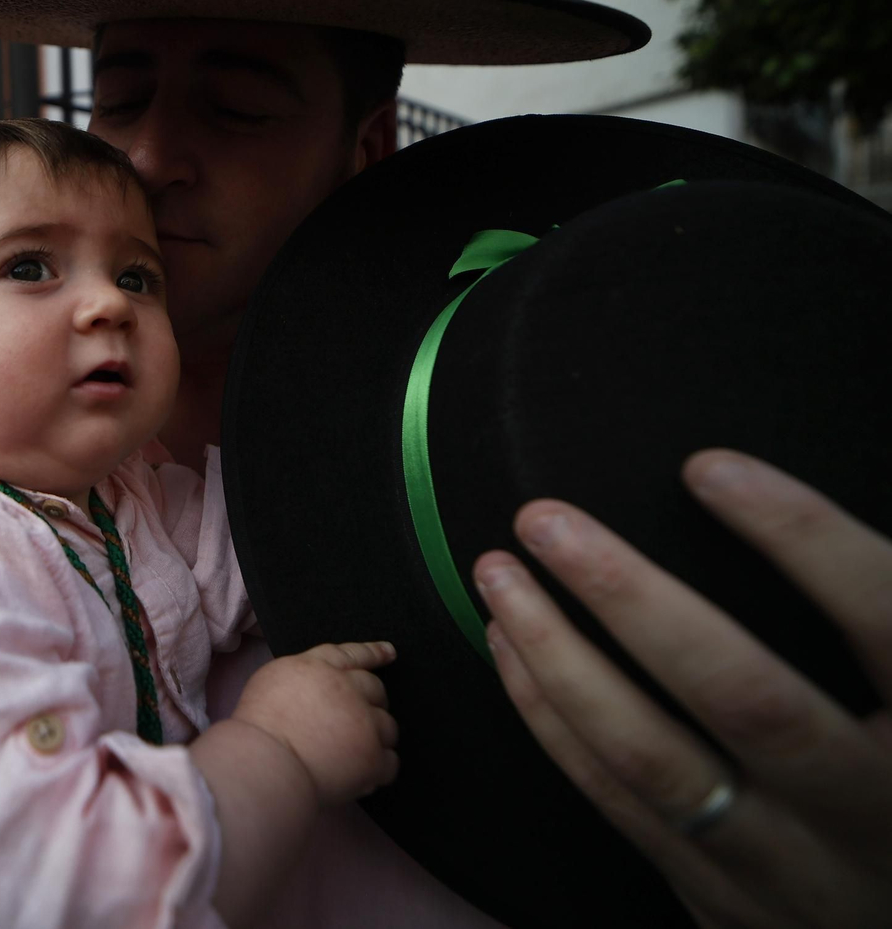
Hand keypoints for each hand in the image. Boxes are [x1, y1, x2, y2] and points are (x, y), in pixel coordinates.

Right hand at [232, 641, 398, 803]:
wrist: (266, 765)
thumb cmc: (259, 729)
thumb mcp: (272, 681)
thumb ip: (304, 677)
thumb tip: (323, 686)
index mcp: (318, 668)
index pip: (351, 654)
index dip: (372, 653)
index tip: (389, 652)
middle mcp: (347, 689)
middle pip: (375, 688)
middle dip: (373, 702)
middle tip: (359, 720)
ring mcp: (364, 723)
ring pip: (388, 726)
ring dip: (375, 738)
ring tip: (352, 754)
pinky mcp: (372, 757)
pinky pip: (390, 762)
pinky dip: (377, 770)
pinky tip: (361, 775)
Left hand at [473, 449, 891, 928]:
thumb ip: (880, 612)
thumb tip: (780, 498)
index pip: (881, 621)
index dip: (803, 539)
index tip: (710, 467)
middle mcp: (867, 816)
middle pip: (743, 697)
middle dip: (631, 599)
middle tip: (544, 519)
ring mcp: (788, 872)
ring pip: (651, 760)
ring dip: (557, 658)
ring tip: (498, 573)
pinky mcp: (721, 901)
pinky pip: (617, 804)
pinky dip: (551, 722)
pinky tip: (510, 651)